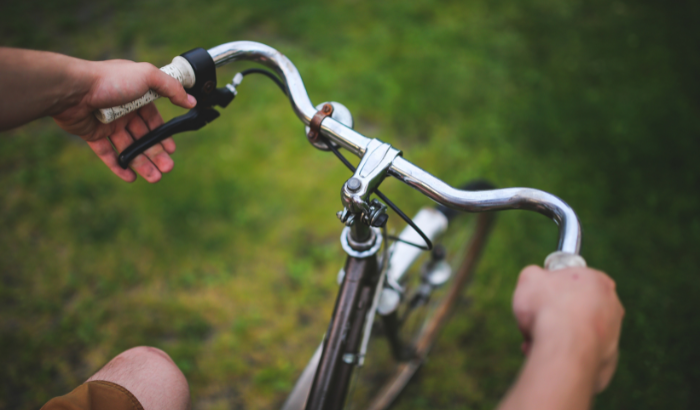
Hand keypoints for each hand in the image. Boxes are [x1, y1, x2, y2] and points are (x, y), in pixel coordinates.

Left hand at [52, 59, 195, 182]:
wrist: (74, 89)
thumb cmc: (111, 80)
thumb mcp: (148, 76)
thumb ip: (171, 88)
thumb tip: (191, 100)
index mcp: (137, 96)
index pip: (153, 119)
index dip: (163, 135)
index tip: (171, 150)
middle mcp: (123, 110)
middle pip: (143, 136)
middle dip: (156, 154)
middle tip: (167, 168)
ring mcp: (108, 123)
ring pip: (129, 147)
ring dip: (142, 163)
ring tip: (155, 178)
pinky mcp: (93, 134)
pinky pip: (108, 154)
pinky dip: (119, 166)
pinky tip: (130, 178)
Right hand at [512, 265, 624, 392]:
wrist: (563, 345)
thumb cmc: (546, 307)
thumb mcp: (529, 278)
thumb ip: (534, 275)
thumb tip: (535, 280)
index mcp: (597, 280)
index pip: (573, 281)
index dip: (551, 289)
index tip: (539, 298)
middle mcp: (612, 305)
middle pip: (576, 308)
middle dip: (555, 316)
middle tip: (536, 321)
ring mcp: (613, 333)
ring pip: (577, 333)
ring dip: (556, 337)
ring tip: (536, 341)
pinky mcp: (608, 359)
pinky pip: (580, 354)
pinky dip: (565, 355)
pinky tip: (548, 355)